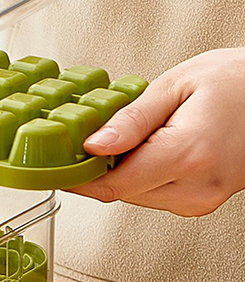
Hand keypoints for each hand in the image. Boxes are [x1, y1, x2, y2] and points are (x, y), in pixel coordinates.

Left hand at [70, 48, 244, 215]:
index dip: (79, 178)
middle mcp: (198, 186)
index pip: (115, 184)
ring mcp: (204, 198)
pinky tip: (150, 147)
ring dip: (121, 171)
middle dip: (99, 168)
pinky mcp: (204, 200)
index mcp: (189, 155)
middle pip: (122, 192)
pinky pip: (156, 193)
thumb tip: (94, 144)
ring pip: (136, 195)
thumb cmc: (234, 81)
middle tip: (86, 136)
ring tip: (132, 134)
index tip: (55, 166)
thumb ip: (132, 120)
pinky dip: (142, 174)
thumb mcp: (174, 87)